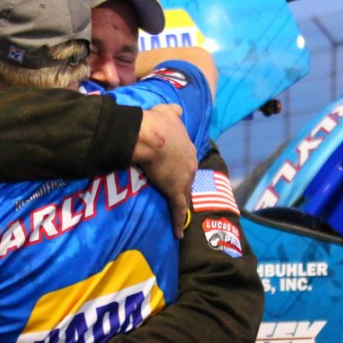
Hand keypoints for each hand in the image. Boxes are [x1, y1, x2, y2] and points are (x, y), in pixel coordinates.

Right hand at [132, 104, 196, 237]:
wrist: (152, 136)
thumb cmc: (156, 123)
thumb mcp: (166, 112)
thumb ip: (173, 111)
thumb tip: (178, 109)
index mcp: (188, 147)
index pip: (187, 159)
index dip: (181, 165)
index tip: (176, 170)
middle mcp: (190, 164)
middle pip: (188, 178)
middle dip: (184, 185)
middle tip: (176, 192)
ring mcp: (185, 179)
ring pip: (185, 195)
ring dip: (183, 204)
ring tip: (179, 215)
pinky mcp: (176, 192)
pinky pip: (179, 210)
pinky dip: (179, 222)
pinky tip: (179, 233)